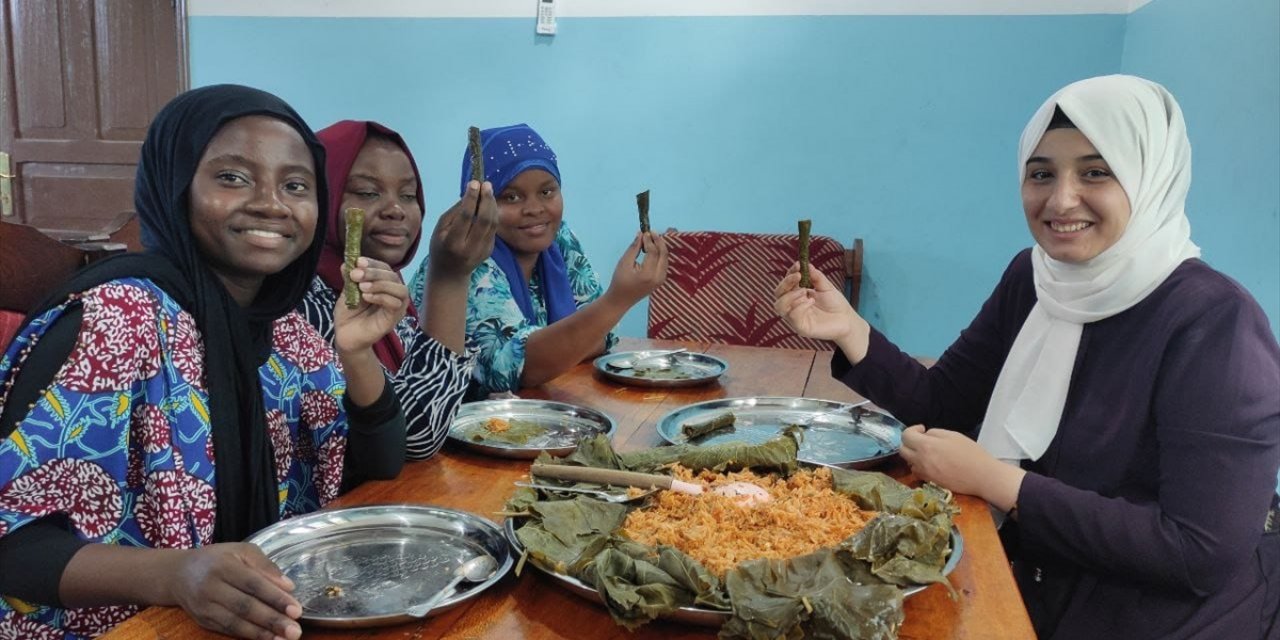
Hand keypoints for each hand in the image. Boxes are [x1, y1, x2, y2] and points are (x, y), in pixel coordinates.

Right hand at [166, 543, 301, 639]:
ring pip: (236, 622)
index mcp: (224, 565)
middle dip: (272, 620)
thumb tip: (288, 586)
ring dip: (262, 633)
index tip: (297, 610)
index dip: (275, 598)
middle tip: (295, 631)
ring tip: (284, 639)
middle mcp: (211, 586)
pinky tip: (267, 639)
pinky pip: (227, 629)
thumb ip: (265, 566)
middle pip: (245, 606)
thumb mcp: (242, 551)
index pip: (254, 584)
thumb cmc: (218, 559)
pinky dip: (248, 635)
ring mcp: (205, 606)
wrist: (178, 574)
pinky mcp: (202, 620)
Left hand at [333, 256, 408, 353]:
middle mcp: (393, 293)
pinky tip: (366, 297)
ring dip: (380, 284)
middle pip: (393, 276)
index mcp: (384, 284)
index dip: (373, 263)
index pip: (384, 268)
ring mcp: (397, 306)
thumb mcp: (347, 292)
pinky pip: (395, 304)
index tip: (359, 261)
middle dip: (374, 272)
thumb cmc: (349, 314)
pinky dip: (381, 297)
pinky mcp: (395, 318)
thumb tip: (347, 264)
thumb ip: (350, 278)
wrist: (345, 336)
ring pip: (400, 289)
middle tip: (356, 274)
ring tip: (362, 287)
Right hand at [427, 180, 498, 280]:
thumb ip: (455, 212)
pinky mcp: (489, 250)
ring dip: (492, 204)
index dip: (471, 199)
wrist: (450, 273)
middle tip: (486, 184)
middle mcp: (469, 248)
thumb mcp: (440, 229)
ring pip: (492, 223)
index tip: (474, 183)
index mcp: (453, 243)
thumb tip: (471, 193)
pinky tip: (488, 204)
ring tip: (488, 190)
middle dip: (486, 199)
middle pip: (484, 220)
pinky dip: (492, 213)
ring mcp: (482, 251)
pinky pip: (493, 228)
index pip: (465, 217)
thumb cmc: (440, 246)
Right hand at [605, 231, 669, 305]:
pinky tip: (653, 248)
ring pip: (665, 258)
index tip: (645, 232)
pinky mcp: (661, 280)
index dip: (650, 240)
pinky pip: (663, 263)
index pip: (653, 252)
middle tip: (651, 232)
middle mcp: (658, 277)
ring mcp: (661, 280)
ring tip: (651, 238)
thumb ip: (634, 248)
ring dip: (660, 247)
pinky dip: (660, 254)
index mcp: (648, 274)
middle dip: (658, 241)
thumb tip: (641, 234)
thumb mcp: (624, 263)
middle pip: (663, 254)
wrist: (621, 300)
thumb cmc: (619, 281)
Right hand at [773, 263, 860, 341]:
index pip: (786, 283)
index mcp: (797, 294)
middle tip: (798, 276)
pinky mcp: (800, 327)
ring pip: (779, 306)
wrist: (847, 320)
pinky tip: (811, 302)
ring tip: (805, 292)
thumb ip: (816, 277)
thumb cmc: (835, 304)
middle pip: (778, 294)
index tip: (798, 265)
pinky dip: (800, 306)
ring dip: (790, 296)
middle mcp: (793, 305)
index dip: (789, 273)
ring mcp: (795, 317)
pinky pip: (792, 316)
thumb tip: (807, 265)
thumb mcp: (826, 287)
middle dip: (785, 283)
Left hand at [899, 425, 1024, 510]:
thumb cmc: (971, 454)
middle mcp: (921, 461)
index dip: (912, 430)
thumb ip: (934, 433)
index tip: (922, 429)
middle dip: (910, 442)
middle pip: (902, 450)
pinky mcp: (930, 482)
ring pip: (909, 462)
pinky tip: (933, 463)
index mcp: (926, 446)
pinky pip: (918, 472)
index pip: (905, 436)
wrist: (982, 476)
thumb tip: (925, 435)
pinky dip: (921, 466)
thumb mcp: (953, 435)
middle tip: (923, 440)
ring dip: (914, 455)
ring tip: (929, 452)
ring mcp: (924, 473)